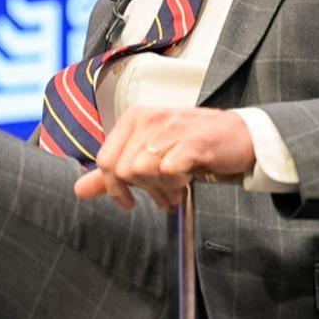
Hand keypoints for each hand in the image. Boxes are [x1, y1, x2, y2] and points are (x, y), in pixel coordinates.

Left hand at [73, 106, 255, 212]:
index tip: (129, 201)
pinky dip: (177, 184)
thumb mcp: (148, 155)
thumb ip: (112, 173)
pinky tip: (187, 180)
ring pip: (142, 170)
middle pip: (122, 169)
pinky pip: (168, 170)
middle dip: (141, 190)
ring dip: (160, 188)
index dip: (113, 188)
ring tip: (176, 188)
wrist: (239, 136)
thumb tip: (78, 189)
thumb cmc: (192, 145)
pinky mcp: (192, 141)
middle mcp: (149, 117)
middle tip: (162, 195)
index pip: (105, 160)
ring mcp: (171, 128)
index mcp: (134, 118)